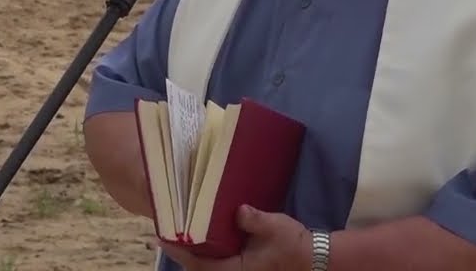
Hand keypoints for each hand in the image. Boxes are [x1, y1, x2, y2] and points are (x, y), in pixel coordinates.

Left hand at [158, 204, 312, 270]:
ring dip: (195, 253)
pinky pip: (218, 264)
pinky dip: (208, 253)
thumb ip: (254, 220)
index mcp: (236, 270)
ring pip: (208, 267)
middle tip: (167, 231)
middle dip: (182, 252)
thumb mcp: (275, 228)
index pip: (199, 264)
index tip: (161, 238)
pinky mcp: (244, 268)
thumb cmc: (294, 246)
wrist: (314, 259)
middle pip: (198, 268)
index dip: (179, 251)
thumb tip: (238, 211)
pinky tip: (206, 237)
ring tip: (182, 232)